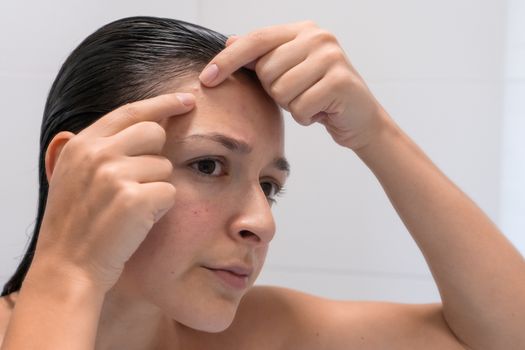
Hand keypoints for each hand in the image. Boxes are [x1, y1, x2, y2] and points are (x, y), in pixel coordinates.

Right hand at [29, 93, 194, 292]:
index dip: (163, 103)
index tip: (187, 100)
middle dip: (157, 156)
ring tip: (130, 208)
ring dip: (156, 187)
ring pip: (165, 166)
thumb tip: (149, 123)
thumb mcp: (77, 175)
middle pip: (154, 133)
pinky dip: (161, 208)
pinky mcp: (134, 199)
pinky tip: (139, 221)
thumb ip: (105, 147)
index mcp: (82, 144)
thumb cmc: (78, 223)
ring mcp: (115, 175)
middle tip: (139, 183)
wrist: (68, 266)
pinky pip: (170, 192)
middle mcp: (97, 153)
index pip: (131, 111)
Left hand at [199, 21, 388, 149]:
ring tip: (310, 101)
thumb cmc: (319, 95)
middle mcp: (318, 37)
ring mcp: (331, 57)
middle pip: (266, 70)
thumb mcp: (288, 72)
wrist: (359, 118)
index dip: (228, 60)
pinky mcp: (340, 81)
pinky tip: (321, 111)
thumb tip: (229, 41)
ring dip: (291, 106)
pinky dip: (306, 117)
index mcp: (302, 30)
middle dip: (275, 91)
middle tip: (298, 93)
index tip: (206, 78)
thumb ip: (262, 57)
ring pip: (281, 90)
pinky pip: (299, 107)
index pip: (256, 40)